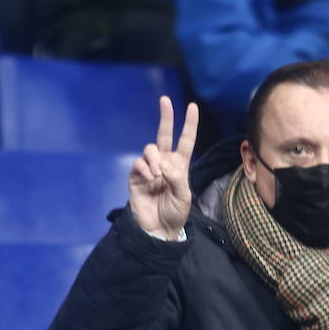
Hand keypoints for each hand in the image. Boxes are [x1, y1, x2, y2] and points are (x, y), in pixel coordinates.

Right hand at [129, 96, 197, 239]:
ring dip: (155, 159)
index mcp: (180, 165)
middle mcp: (164, 163)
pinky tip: (151, 179)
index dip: (189, 124)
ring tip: (158, 175)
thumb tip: (163, 164)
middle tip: (165, 100)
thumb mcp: (183, 196)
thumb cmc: (175, 213)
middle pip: (164, 135)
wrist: (158, 229)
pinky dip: (145, 169)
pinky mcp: (136, 176)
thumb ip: (177, 178)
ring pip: (150, 149)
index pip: (185, 140)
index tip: (193, 106)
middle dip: (166, 117)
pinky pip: (139, 163)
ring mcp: (149, 168)